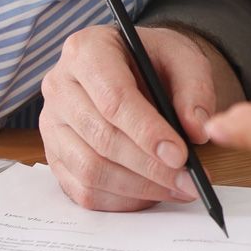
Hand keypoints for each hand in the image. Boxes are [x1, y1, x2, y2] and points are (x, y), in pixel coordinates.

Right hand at [40, 24, 233, 210]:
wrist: (135, 67)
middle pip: (102, 138)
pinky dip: (121, 200)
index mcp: (87, 50)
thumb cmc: (155, 61)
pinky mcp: (55, 155)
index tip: (180, 155)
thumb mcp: (184, 59)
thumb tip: (197, 131)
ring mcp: (52, 124)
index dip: (147, 132)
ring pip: (91, 169)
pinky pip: (83, 189)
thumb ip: (195, 90)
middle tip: (189, 180)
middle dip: (150, 166)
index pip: (113, 99)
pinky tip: (153, 192)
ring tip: (178, 188)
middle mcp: (60, 86)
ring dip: (139, 187)